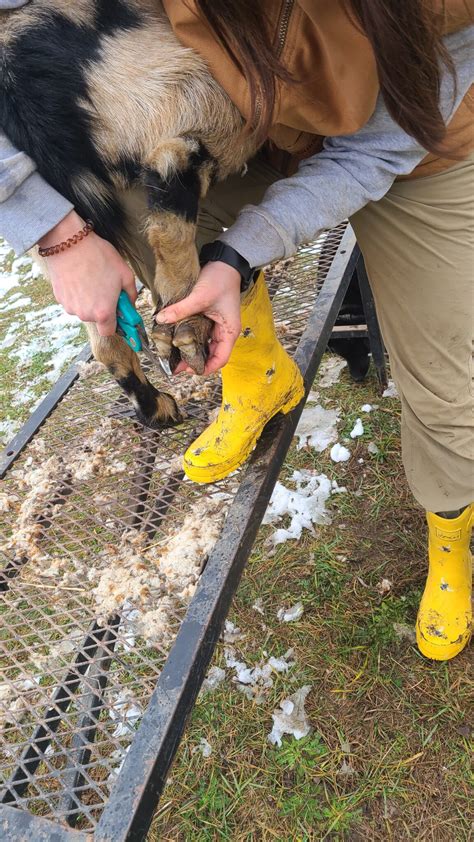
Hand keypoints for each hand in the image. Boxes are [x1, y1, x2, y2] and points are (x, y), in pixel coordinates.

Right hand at [39, 211, 136, 335]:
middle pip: (96, 319)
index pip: (109, 331)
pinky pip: (72, 301)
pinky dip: (77, 293)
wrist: (68, 242)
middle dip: (102, 307)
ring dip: (89, 300)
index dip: (115, 323)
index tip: (118, 312)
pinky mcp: (59, 298)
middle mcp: (85, 314)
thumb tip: (130, 303)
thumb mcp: (124, 273)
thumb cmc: (98, 256)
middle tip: (105, 287)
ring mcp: (70, 307)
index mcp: (103, 312)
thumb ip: (131, 294)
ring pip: (83, 309)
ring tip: (91, 278)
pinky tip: (79, 277)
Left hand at [155, 261, 241, 373]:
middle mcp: (225, 332)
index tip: (189, 369)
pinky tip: (178, 341)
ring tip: (175, 356)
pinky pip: (201, 336)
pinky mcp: (210, 320)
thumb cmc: (221, 280)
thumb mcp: (200, 296)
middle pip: (212, 356)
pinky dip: (190, 340)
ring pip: (205, 347)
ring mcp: (218, 327)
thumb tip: (162, 319)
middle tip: (176, 365)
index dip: (206, 368)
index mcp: (229, 331)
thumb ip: (181, 309)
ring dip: (192, 352)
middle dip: (195, 362)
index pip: (221, 359)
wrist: (225, 263)